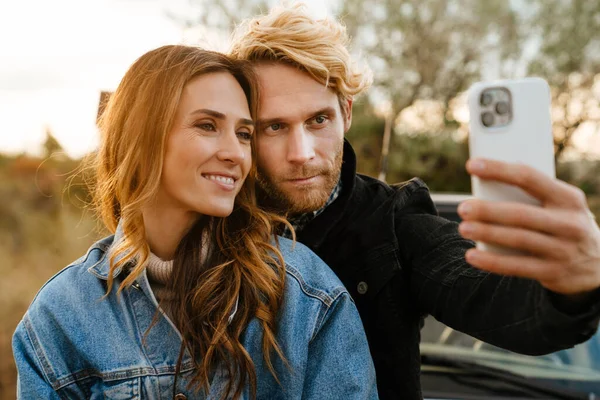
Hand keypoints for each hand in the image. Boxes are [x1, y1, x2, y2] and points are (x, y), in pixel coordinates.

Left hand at [458, 158, 599, 295]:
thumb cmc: (564, 224)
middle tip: (462, 207)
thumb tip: (486, 186)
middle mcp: (569, 223)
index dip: (498, 170)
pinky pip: (517, 267)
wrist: (599, 265)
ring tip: (463, 228)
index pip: (529, 177)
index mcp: (568, 198)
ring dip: (487, 234)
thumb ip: (532, 196)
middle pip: (521, 214)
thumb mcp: (560, 205)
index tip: (473, 165)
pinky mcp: (553, 272)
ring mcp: (563, 250)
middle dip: (488, 210)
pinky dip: (491, 262)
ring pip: (518, 240)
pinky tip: (472, 256)